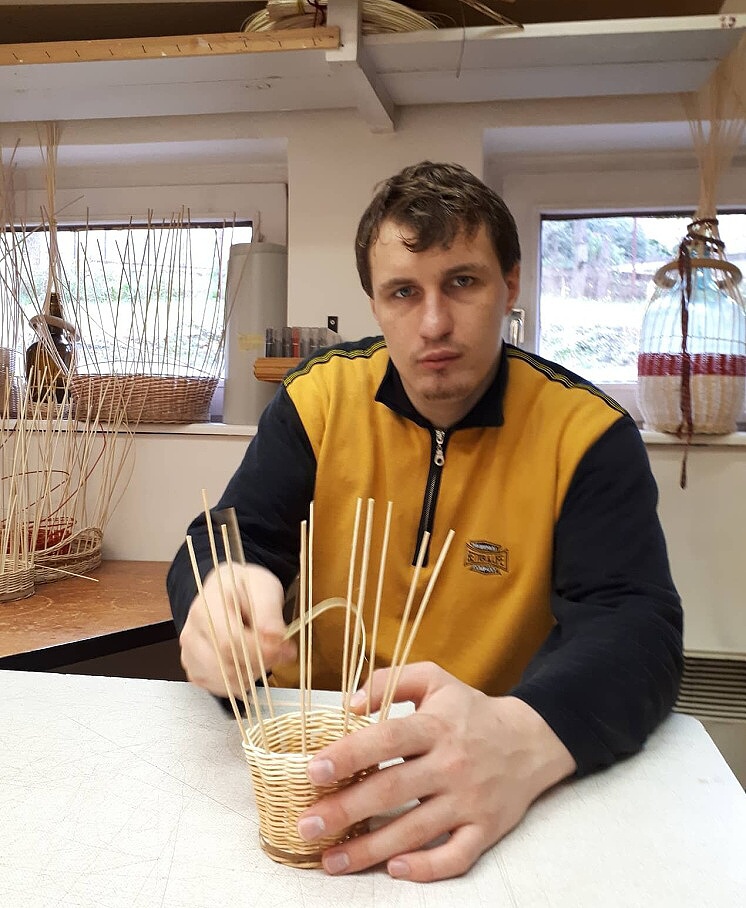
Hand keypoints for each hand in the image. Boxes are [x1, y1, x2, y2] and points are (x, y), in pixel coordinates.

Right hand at [179, 562, 295, 696]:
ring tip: (262, 653)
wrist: (229, 591)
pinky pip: (221, 688)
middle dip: (260, 663)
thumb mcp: (264, 588)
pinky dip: (241, 681)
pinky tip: (248, 662)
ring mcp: (190, 654)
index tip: (283, 647)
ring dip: (252, 673)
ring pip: (225, 681)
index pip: (229, 642)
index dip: (260, 651)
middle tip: (278, 650)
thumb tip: (275, 636)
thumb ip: (269, 613)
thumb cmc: (245, 588)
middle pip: (226, 666)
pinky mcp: (195, 670)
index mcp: (205, 608)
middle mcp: (192, 633)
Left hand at [296, 662, 575, 881]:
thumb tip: (350, 704)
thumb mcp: (434, 680)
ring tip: (330, 859)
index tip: (314, 771)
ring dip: (369, 849)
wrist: (530, 739)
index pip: (388, 740)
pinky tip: (393, 869)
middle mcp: (452, 764)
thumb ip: (390, 681)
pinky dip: (425, 868)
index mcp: (436, 726)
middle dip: (346, 810)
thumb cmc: (469, 710)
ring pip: (415, 831)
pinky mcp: (486, 829)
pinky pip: (455, 856)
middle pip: (393, 790)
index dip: (350, 755)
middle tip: (307, 824)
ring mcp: (470, 800)